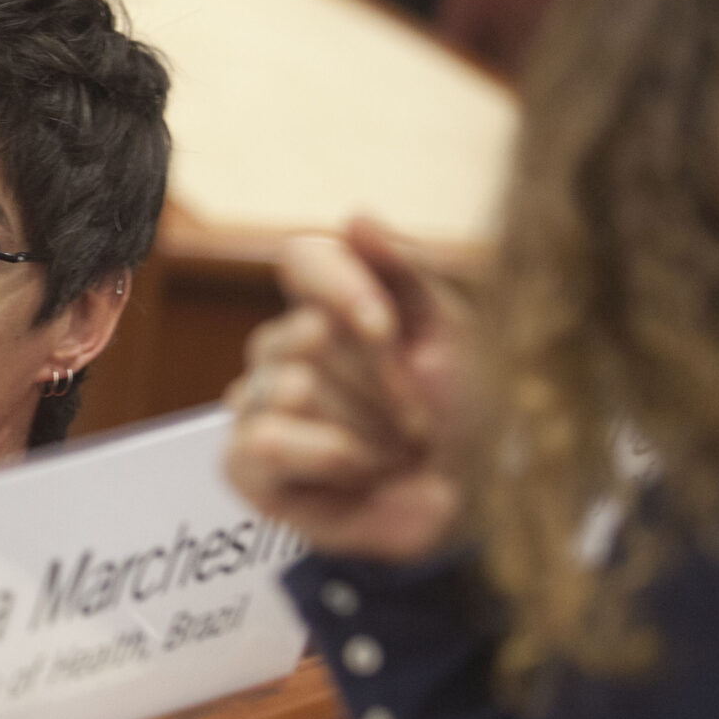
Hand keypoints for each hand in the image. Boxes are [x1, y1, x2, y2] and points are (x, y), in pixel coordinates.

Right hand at [223, 218, 469, 562]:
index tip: (385, 330)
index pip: (300, 259)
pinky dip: (327, 460)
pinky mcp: (243, 463)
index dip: (339, 289)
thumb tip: (354, 215)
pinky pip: (264, 441)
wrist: (475, 504)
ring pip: (288, 388)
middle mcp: (283, 347)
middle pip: (306, 334)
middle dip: (378, 383)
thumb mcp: (453, 331)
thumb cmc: (465, 414)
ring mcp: (257, 403)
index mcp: (330, 303)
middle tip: (418, 416)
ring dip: (364, 430)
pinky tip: (355, 474)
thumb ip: (405, 269)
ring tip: (393, 451)